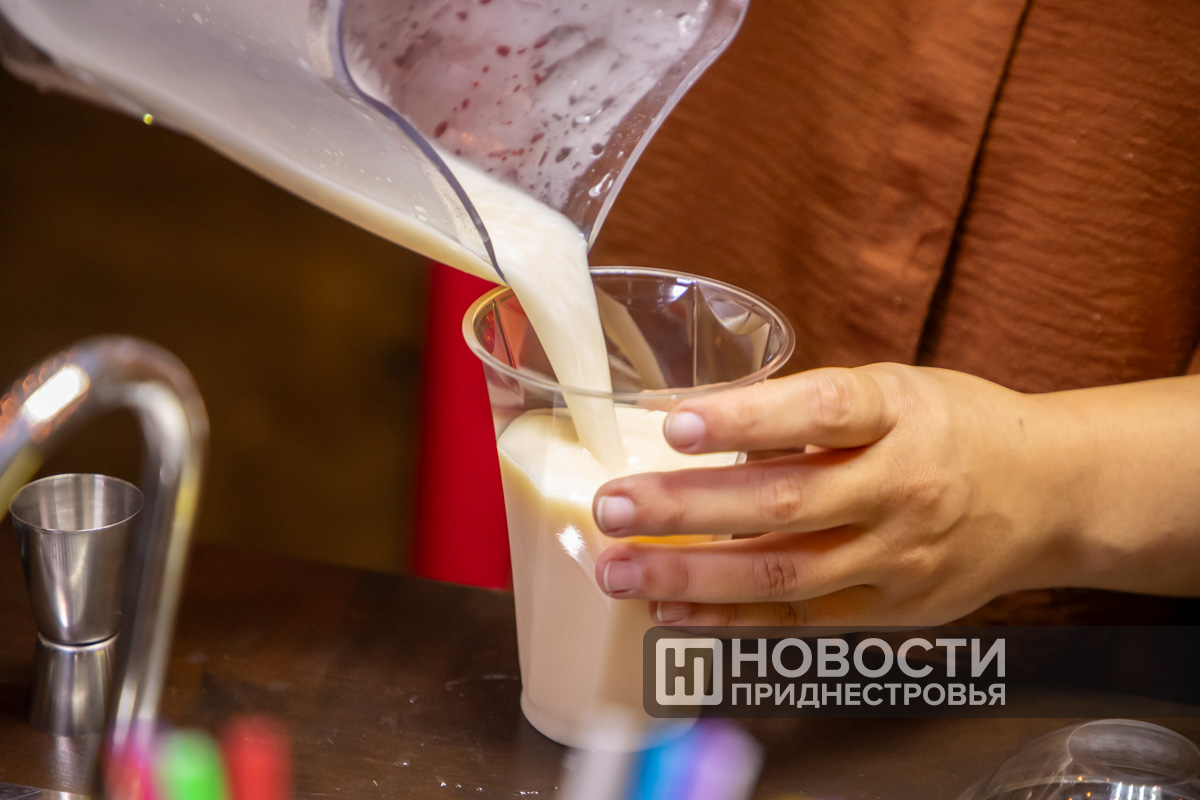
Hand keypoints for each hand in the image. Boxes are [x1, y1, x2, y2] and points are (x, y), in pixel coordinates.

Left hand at [591, 364, 1096, 628]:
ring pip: (783, 574)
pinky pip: (800, 620)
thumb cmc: (951, 428)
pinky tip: (672, 612)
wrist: (1048, 494)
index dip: (745, 418)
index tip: (673, 423)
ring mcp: (898, 558)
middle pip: (785, 503)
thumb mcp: (893, 390)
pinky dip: (730, 619)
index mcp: (900, 413)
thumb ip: (805, 412)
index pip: (821, 411)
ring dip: (691, 575)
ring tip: (619, 570)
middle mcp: (901, 488)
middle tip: (611, 507)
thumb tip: (689, 423)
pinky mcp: (892, 610)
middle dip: (686, 508)